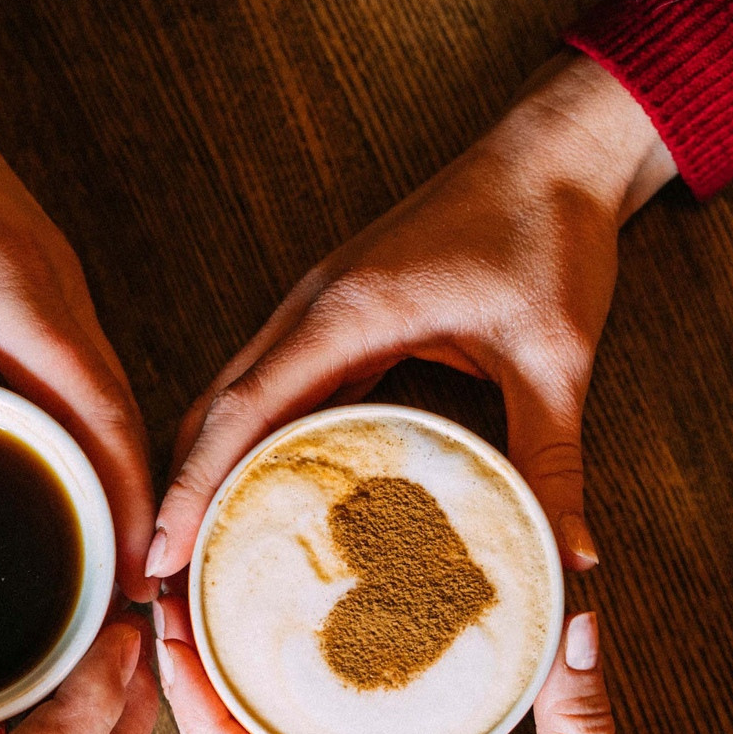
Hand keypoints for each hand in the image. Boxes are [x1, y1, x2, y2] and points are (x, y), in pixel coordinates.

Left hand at [0, 61, 154, 599]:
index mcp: (9, 285)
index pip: (99, 410)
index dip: (126, 501)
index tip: (134, 581)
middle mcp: (43, 287)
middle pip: (110, 418)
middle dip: (119, 512)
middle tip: (106, 616)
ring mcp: (32, 285)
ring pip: (84, 400)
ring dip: (86, 477)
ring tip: (72, 576)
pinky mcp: (7, 285)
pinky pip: (45, 376)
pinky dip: (44, 437)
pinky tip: (10, 494)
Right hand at [149, 54, 673, 579]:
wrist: (557, 150)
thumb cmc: (550, 232)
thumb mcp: (555, 357)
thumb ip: (551, 459)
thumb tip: (571, 556)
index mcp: (348, 311)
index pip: (243, 409)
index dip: (196, 487)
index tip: (161, 555)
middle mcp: (314, 308)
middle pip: (215, 409)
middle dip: (183, 494)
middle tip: (167, 583)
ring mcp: (321, 310)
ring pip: (235, 397)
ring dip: (207, 468)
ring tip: (197, 555)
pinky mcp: (341, 316)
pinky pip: (275, 386)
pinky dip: (250, 442)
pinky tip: (257, 496)